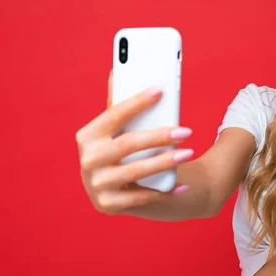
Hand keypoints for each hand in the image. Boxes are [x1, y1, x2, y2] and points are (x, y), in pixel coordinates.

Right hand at [75, 70, 192, 215]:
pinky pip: (142, 197)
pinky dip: (165, 191)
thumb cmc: (117, 151)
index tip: (160, 90)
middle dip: (159, 136)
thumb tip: (117, 70)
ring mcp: (96, 185)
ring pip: (137, 171)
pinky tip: (183, 185)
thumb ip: (116, 104)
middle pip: (128, 144)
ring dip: (166, 162)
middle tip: (186, 131)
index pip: (114, 114)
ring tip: (188, 153)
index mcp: (87, 136)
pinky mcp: (108, 205)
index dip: (137, 101)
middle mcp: (87, 160)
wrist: (111, 191)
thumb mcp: (113, 131)